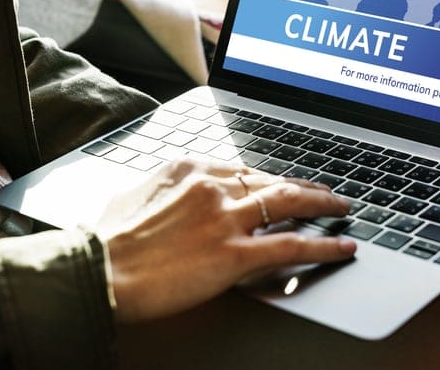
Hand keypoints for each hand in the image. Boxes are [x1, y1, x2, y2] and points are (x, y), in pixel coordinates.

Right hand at [99, 159, 355, 322]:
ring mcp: (225, 218)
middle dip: (306, 186)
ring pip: (291, 204)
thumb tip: (172, 196)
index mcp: (189, 167)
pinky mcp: (233, 253)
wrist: (96, 272)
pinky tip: (341, 247)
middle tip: (327, 191)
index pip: (244, 169)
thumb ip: (163, 190)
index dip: (272, 178)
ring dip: (323, 205)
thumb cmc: (106, 241)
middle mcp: (212, 185)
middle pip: (273, 180)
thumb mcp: (133, 197)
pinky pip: (292, 246)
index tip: (285, 184)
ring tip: (343, 208)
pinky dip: (324, 245)